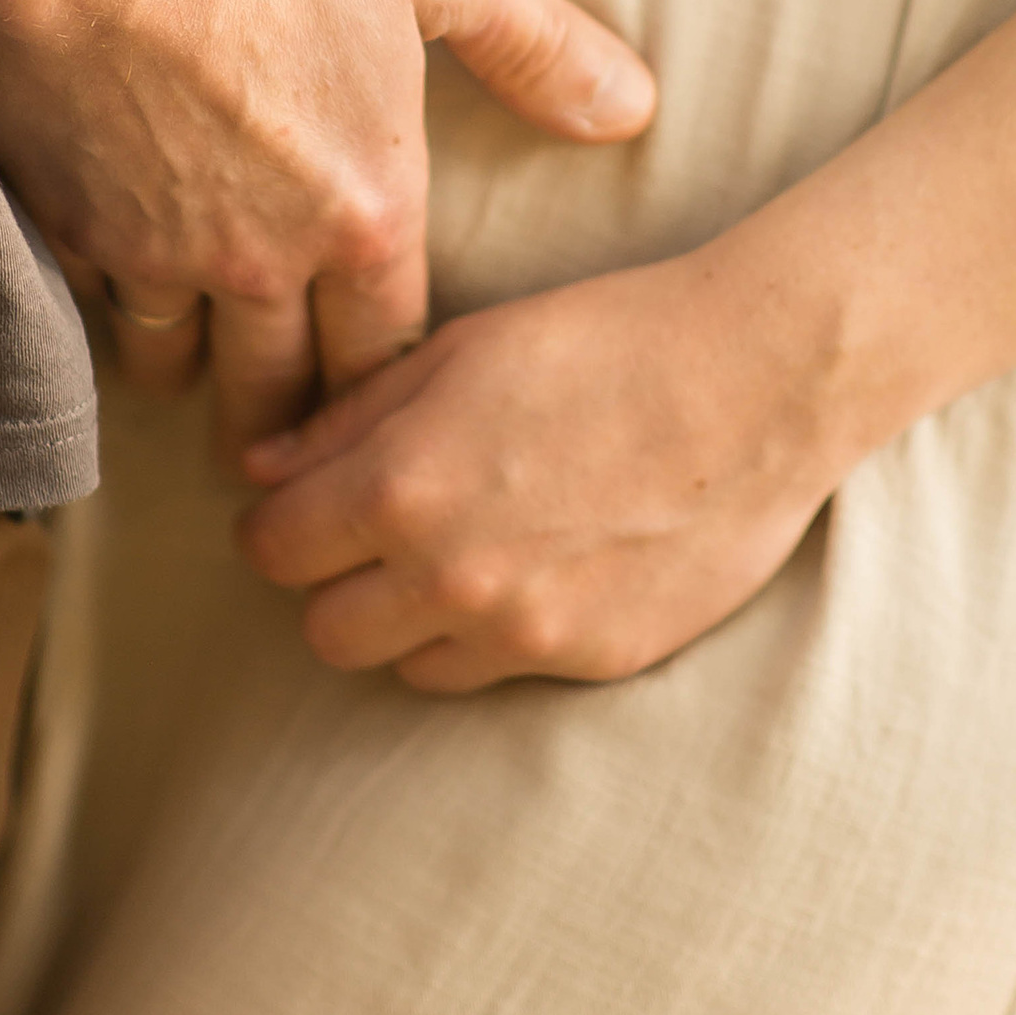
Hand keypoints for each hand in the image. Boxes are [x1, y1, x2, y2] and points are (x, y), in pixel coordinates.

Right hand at [0, 0, 654, 458]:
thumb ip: (537, 46)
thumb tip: (634, 106)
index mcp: (366, 211)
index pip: (389, 354)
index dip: (387, 388)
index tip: (379, 410)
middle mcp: (262, 259)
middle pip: (275, 395)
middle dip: (286, 427)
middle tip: (282, 450)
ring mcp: (154, 250)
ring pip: (170, 362)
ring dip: (186, 367)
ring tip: (192, 366)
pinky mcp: (62, 221)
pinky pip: (86, 298)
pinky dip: (99, 295)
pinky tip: (103, 275)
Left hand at [233, 238, 846, 690]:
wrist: (758, 381)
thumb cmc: (606, 340)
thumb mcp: (459, 351)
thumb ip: (347, 421)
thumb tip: (257, 469)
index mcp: (401, 486)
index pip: (271, 550)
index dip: (279, 524)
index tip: (305, 505)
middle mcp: (450, 576)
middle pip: (325, 633)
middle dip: (335, 585)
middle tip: (376, 536)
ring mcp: (524, 631)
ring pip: (405, 668)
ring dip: (411, 622)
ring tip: (462, 553)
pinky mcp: (593, 661)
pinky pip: (499, 674)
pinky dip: (495, 635)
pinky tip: (538, 567)